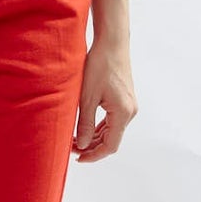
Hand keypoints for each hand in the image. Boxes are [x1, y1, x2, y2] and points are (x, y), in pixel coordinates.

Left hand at [71, 19, 136, 161]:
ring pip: (111, 131)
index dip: (94, 155)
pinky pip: (112, 120)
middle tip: (71, 147)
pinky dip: (99, 127)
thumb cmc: (99, 65)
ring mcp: (128, 105)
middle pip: (111, 140)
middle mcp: (130, 111)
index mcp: (123, 113)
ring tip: (74, 139)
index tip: (78, 158)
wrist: (112, 43)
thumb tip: (81, 145)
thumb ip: (84, 123)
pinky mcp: (124, 99)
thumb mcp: (87, 97)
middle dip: (91, 146)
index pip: (110, 145)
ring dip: (94, 137)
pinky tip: (84, 128)